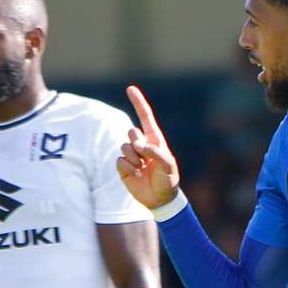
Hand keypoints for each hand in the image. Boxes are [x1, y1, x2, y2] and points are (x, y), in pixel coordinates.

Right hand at [116, 86, 180, 208]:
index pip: (145, 117)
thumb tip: (137, 144)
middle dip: (137, 143)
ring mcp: (131, 155)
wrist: (159, 199)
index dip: (138, 102)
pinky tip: (136, 175)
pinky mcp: (123, 166)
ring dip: (134, 159)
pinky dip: (128, 168)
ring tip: (143, 169)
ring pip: (124, 146)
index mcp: (154, 139)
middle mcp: (141, 144)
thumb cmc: (167, 180)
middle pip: (131, 132)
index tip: (130, 88)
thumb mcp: (167, 165)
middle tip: (146, 158)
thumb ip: (154, 152)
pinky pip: (120, 160)